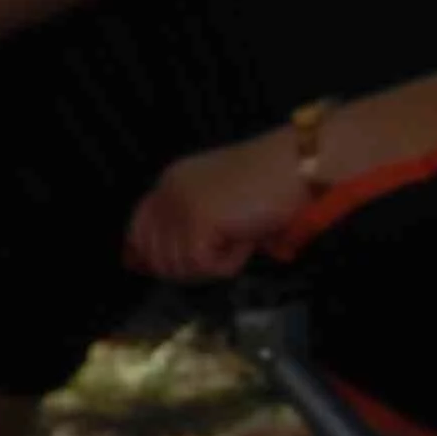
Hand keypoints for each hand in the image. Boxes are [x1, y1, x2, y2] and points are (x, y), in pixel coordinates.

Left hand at [121, 132, 308, 284]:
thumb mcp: (221, 201)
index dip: (150, 257)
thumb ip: (193, 224)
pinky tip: (246, 241)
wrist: (299, 165)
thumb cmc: (272, 183)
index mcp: (169, 182)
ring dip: (214, 263)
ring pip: (180, 264)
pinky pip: (204, 265)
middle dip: (189, 267)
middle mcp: (167, 192)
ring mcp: (180, 205)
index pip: (137, 231)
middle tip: (222, 258)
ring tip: (241, 239)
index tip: (175, 270)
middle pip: (156, 255)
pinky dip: (228, 263)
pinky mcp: (198, 220)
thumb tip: (170, 263)